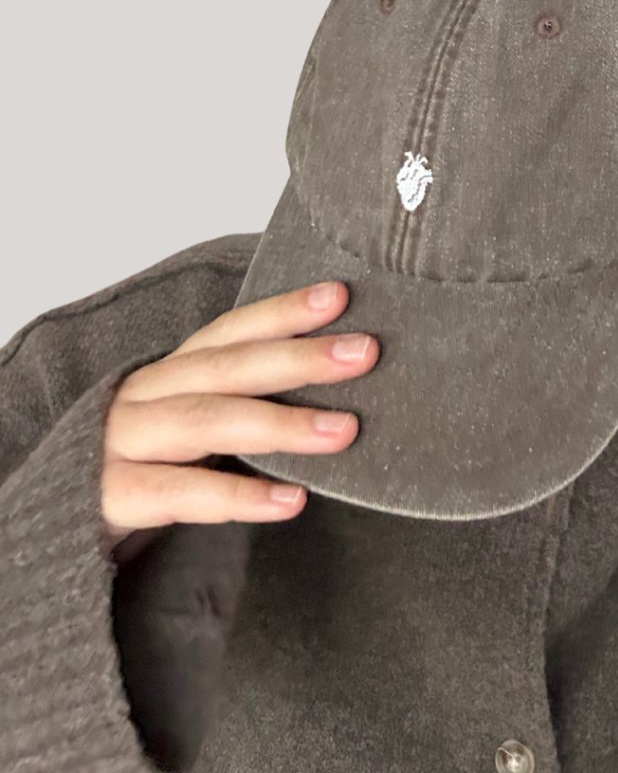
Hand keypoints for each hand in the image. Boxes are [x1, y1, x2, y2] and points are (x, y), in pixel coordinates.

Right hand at [100, 279, 377, 564]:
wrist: (56, 517)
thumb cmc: (149, 461)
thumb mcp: (193, 418)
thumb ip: (244, 399)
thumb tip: (340, 384)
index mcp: (173, 370)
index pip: (232, 331)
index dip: (282, 311)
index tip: (339, 296)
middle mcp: (147, 394)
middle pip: (227, 367)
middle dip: (299, 357)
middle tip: (364, 353)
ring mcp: (125, 442)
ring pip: (207, 422)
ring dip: (281, 424)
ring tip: (344, 430)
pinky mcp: (114, 495)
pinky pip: (182, 494)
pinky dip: (240, 496)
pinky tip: (292, 500)